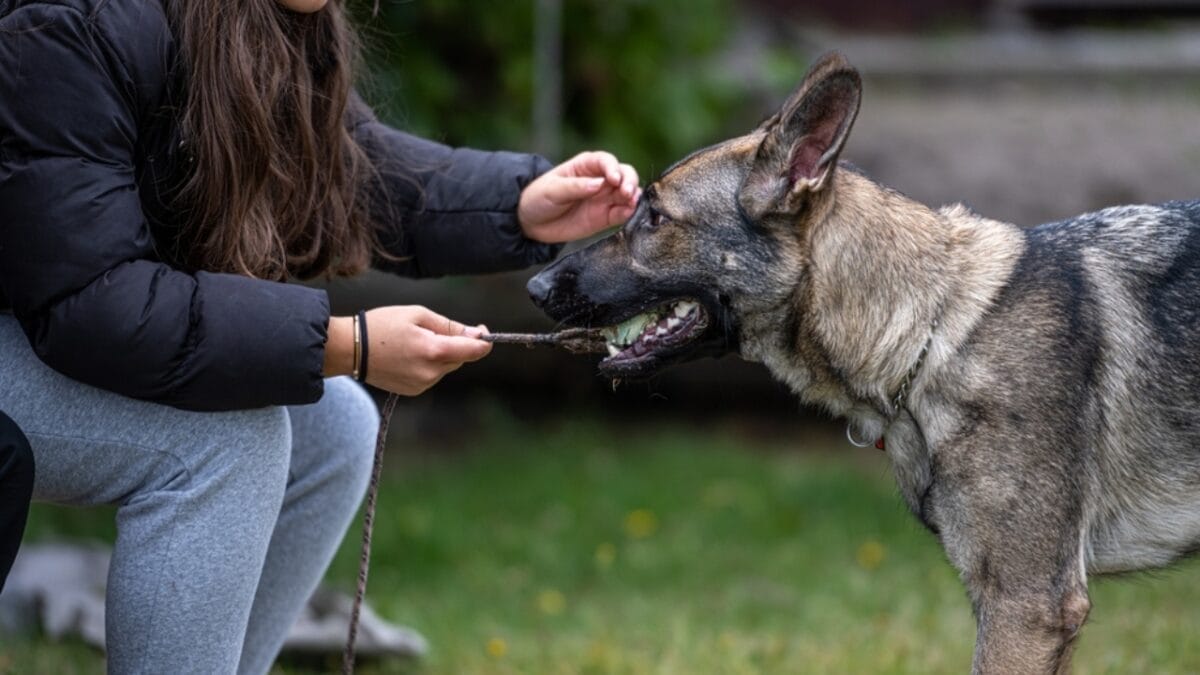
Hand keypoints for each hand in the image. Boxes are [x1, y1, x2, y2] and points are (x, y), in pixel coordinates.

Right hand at [324, 306, 490, 395]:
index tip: (481, 331)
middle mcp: (431, 372)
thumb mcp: (418, 315)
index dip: (484, 341)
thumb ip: (450, 326)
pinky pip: (433, 375)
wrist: (351, 349)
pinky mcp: (415, 390)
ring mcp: (423, 384)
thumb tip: (476, 334)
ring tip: (415, 342)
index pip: (475, 351)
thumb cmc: (382, 326)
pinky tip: (409, 356)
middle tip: (433, 330)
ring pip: (447, 367)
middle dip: (456, 344)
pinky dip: (429, 365)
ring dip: (441, 355)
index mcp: (434, 350)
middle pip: (461, 358)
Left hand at [517, 151, 640, 242]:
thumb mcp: (553, 190)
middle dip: (629, 181)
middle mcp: (600, 179)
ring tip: (631, 204)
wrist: (532, 222)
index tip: (614, 179)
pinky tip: (628, 214)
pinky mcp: (606, 217)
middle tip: (627, 193)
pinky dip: (629, 213)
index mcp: (586, 166)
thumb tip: (599, 184)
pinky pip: (623, 213)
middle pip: (624, 174)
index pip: (606, 161)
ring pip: (628, 193)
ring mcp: (605, 198)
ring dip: (633, 197)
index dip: (613, 168)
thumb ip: (575, 187)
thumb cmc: (539, 198)